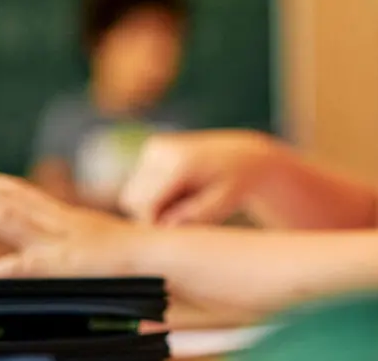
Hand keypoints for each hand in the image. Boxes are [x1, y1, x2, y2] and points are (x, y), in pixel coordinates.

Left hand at [0, 167, 140, 277]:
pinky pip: (25, 265)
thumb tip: (62, 249)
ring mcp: (61, 240)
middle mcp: (60, 221)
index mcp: (67, 217)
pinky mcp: (66, 263)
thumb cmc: (143, 258)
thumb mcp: (103, 245)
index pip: (21, 192)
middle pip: (6, 196)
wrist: (169, 259)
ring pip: (7, 218)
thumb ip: (77, 243)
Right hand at [120, 129, 281, 225]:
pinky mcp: (154, 147)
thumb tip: (166, 226)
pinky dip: (154, 191)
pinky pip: (139, 183)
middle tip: (181, 216)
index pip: (145, 205)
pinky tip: (180, 189)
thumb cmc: (236, 186)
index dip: (154, 224)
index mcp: (180, 165)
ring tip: (184, 201)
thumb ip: (197, 216)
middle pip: (133, 200)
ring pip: (132, 193)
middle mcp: (164, 151)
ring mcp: (156, 146)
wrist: (245, 156)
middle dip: (151, 214)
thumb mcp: (224, 204)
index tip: (173, 231)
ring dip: (152, 203)